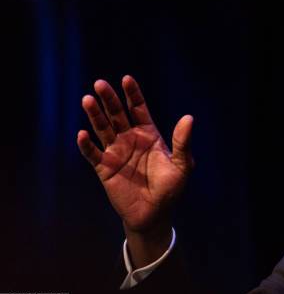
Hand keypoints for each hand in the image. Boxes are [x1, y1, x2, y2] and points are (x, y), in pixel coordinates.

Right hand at [77, 75, 193, 237]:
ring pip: (102, 129)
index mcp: (149, 134)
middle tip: (100, 83)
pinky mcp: (104, 168)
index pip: (138, 108)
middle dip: (109, 99)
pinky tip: (83, 134)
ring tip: (88, 100)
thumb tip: (189, 117)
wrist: (155, 214)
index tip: (126, 79)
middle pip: (117, 114)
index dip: (133, 94)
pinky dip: (86, 145)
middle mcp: (130, 139)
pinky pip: (92, 154)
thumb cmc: (170, 189)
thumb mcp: (182, 165)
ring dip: (95, 115)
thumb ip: (182, 142)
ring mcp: (116, 152)